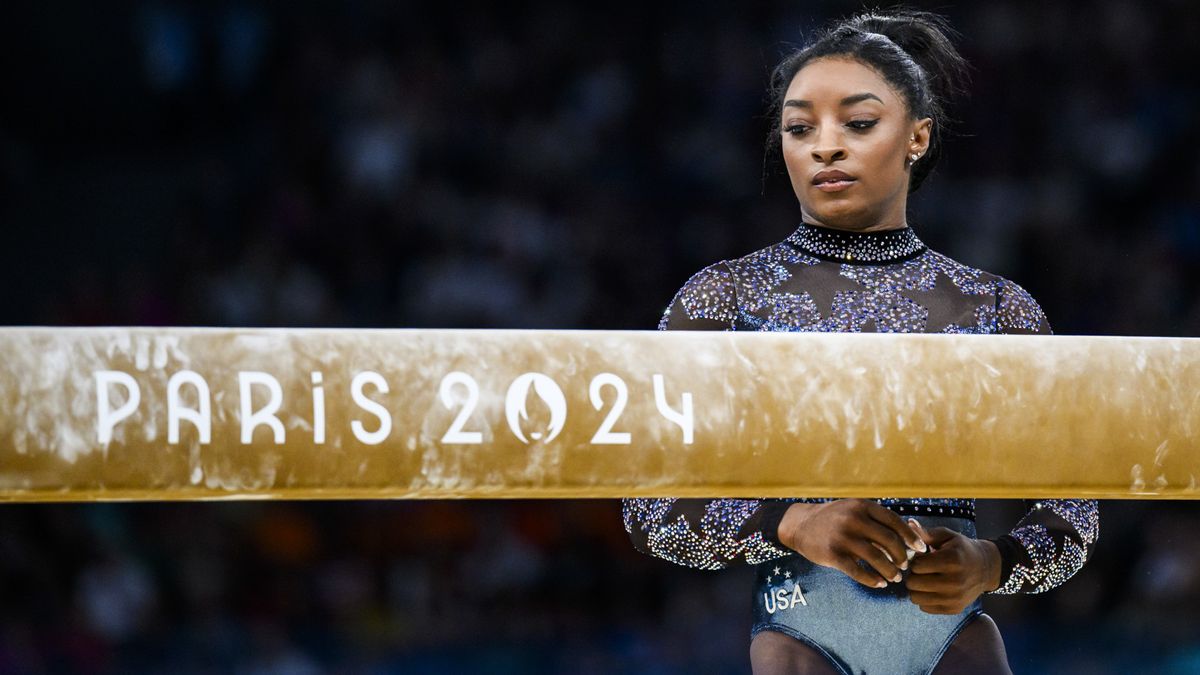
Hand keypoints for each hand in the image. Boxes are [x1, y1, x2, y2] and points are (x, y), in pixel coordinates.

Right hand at [777, 499, 928, 589]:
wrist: (800, 525)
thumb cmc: (834, 518)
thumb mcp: (854, 509)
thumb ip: (877, 519)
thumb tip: (909, 537)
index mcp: (862, 506)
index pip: (894, 522)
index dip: (911, 537)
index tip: (920, 549)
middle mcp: (853, 519)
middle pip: (889, 541)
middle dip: (902, 557)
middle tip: (905, 566)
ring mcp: (842, 537)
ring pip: (876, 558)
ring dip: (890, 571)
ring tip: (895, 578)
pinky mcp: (833, 554)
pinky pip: (858, 572)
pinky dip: (872, 580)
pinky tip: (879, 584)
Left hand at [904, 518, 1001, 614]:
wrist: (986, 568)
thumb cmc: (961, 549)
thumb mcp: (947, 536)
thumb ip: (926, 533)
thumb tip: (908, 523)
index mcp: (952, 560)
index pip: (917, 566)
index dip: (915, 560)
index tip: (922, 557)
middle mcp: (954, 582)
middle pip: (913, 583)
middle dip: (914, 575)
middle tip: (922, 570)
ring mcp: (954, 598)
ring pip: (916, 597)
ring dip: (916, 588)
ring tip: (925, 579)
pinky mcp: (953, 609)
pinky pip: (924, 607)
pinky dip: (924, 598)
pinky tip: (932, 589)